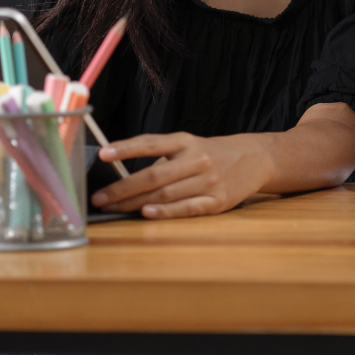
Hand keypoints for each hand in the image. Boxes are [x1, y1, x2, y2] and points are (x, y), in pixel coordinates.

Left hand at [90, 131, 274, 218]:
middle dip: (122, 188)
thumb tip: (122, 176)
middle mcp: (197, 160)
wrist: (254, 158)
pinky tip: (147, 213)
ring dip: (135, 203)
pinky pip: (187, 208)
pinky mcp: (218, 201)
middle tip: (99, 198)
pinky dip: (166, 212)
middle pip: (154, 175)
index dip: (126, 148)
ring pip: (166, 194)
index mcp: (186, 142)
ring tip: (113, 208)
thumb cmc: (212, 153)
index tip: (104, 154)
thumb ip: (162, 157)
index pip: (152, 143)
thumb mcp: (189, 145)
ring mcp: (209, 182)